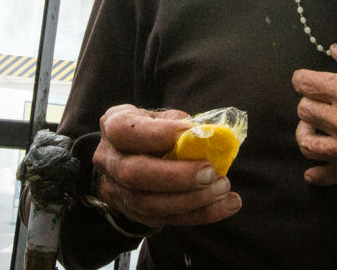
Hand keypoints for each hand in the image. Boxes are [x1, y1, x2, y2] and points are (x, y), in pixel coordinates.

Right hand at [91, 104, 242, 227]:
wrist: (128, 159)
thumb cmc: (150, 131)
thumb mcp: (159, 117)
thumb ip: (180, 123)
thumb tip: (213, 133)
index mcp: (114, 125)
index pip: (125, 131)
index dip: (158, 134)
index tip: (192, 133)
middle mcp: (110, 159)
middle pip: (134, 173)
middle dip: (176, 176)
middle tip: (210, 171)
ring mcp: (119, 191)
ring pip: (149, 204)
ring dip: (191, 199)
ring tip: (222, 188)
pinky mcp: (137, 214)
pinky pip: (168, 219)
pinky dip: (201, 213)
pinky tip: (227, 204)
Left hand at [292, 46, 336, 187]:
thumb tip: (334, 51)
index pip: (305, 83)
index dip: (304, 78)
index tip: (309, 79)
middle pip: (303, 111)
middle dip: (309, 102)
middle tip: (321, 101)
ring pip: (306, 143)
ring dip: (306, 132)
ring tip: (317, 128)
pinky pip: (324, 175)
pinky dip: (315, 172)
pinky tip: (316, 167)